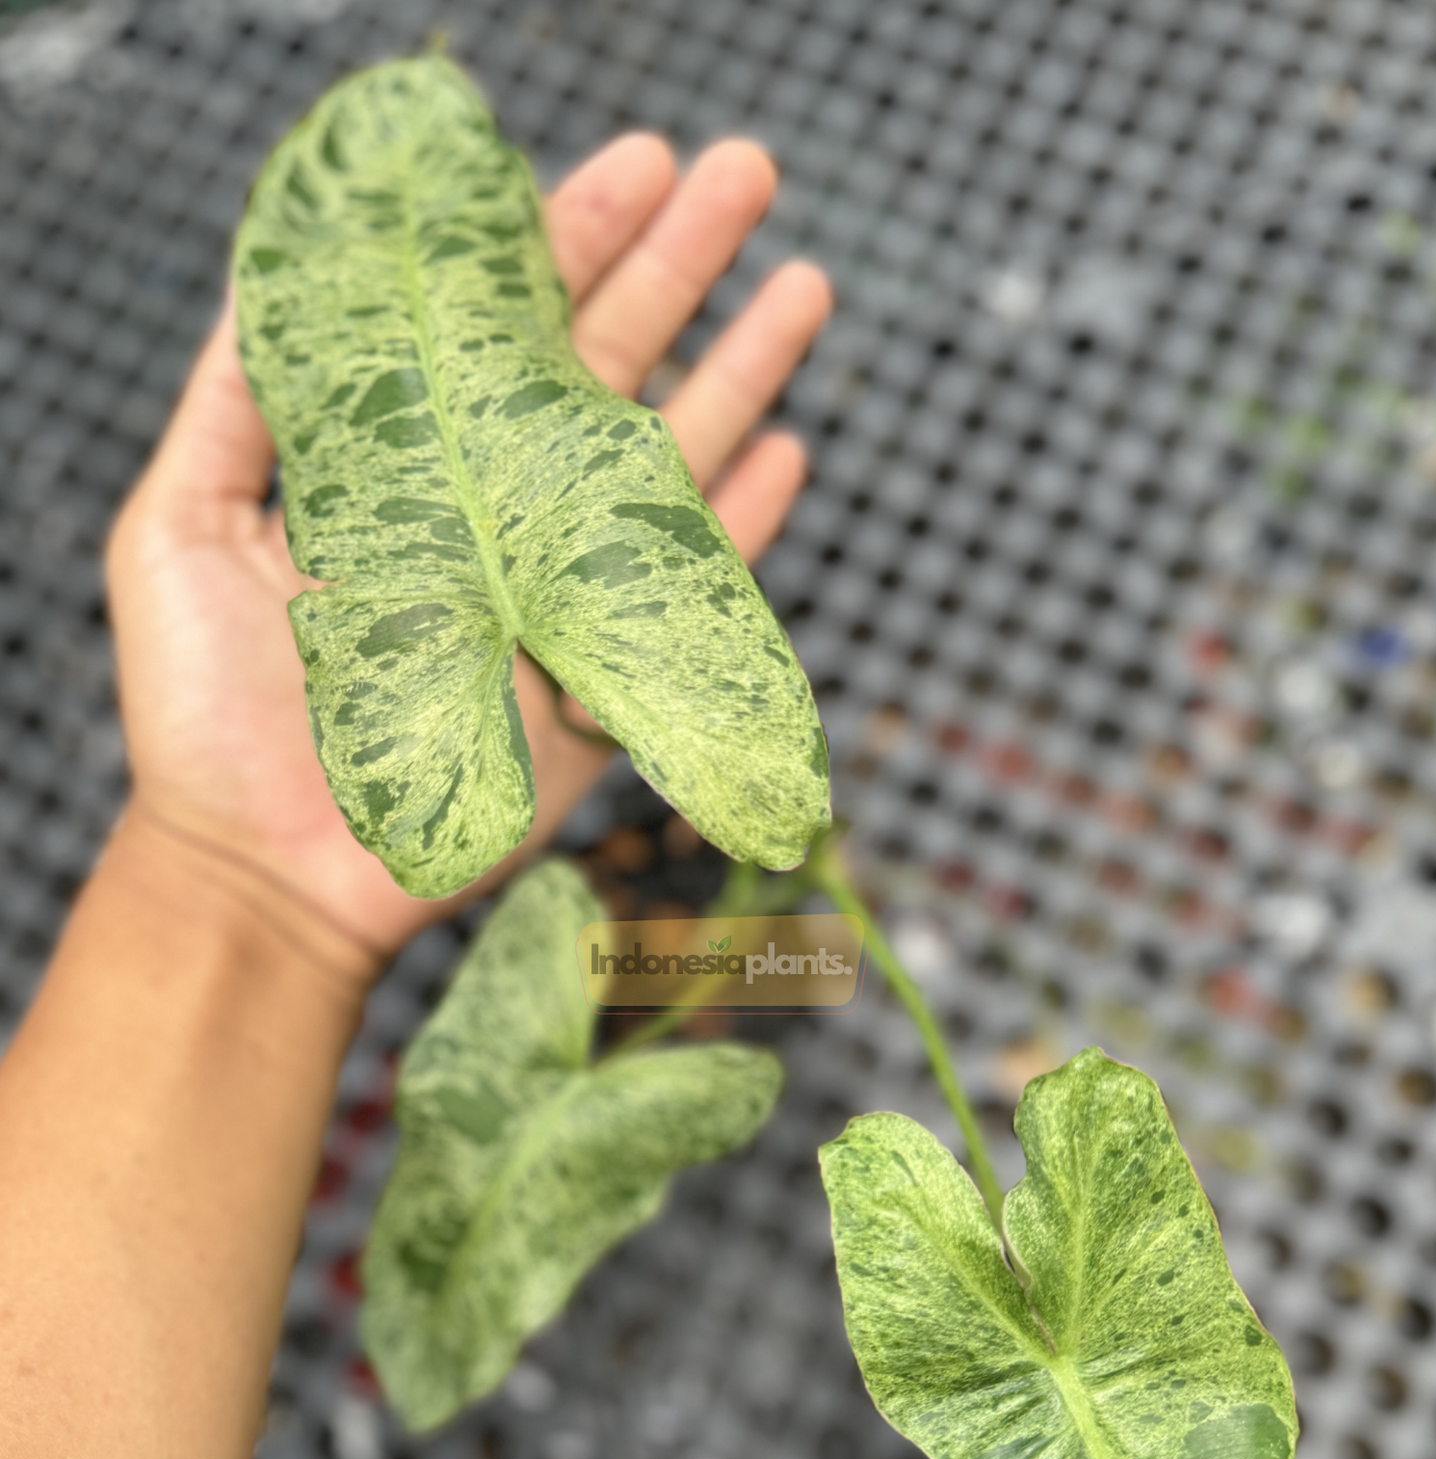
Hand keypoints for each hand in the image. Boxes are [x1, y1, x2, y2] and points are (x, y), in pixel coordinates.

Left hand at [106, 136, 831, 973]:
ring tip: (803, 283)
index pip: (501, 323)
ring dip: (740, 371)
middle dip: (679, 265)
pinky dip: (741, 528)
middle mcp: (495, 512)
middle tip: (748, 171)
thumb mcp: (178, 528)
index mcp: (409, 462)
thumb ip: (234, 403)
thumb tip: (279, 264)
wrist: (263, 868)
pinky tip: (786, 447)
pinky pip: (687, 595)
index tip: (638, 160)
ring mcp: (558, 596)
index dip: (570, 235)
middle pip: (606, 365)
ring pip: (668, 460)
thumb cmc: (205, 708)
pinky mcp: (601, 687)